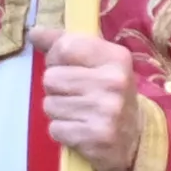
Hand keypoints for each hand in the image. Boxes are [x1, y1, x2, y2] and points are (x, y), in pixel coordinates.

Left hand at [36, 30, 139, 170]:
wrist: (136, 137)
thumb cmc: (110, 93)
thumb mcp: (98, 63)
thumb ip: (64, 44)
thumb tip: (34, 32)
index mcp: (115, 57)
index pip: (64, 47)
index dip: (55, 58)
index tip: (66, 67)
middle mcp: (113, 82)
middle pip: (51, 78)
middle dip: (56, 88)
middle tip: (76, 95)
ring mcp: (106, 111)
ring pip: (50, 105)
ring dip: (58, 111)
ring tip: (79, 113)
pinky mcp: (95, 138)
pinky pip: (55, 129)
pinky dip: (62, 131)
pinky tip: (80, 129)